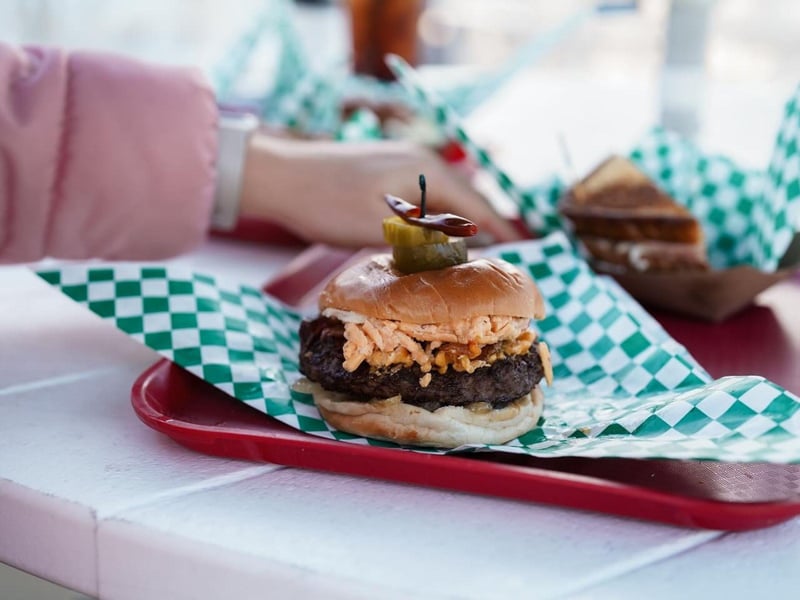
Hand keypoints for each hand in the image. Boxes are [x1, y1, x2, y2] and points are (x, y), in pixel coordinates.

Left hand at [238, 133, 522, 247]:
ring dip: (454, 223)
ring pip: (440, 197)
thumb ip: (422, 239)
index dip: (498, 229)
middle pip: (461, 199)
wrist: (278, 176)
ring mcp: (398, 162)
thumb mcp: (378, 229)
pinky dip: (431, 216)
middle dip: (480, 226)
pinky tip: (429, 233)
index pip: (475, 204)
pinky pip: (420, 195)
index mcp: (424, 170)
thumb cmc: (327, 203)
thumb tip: (461, 251)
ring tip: (470, 249)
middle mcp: (418, 160)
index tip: (520, 249)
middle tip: (499, 255)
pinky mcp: (381, 170)